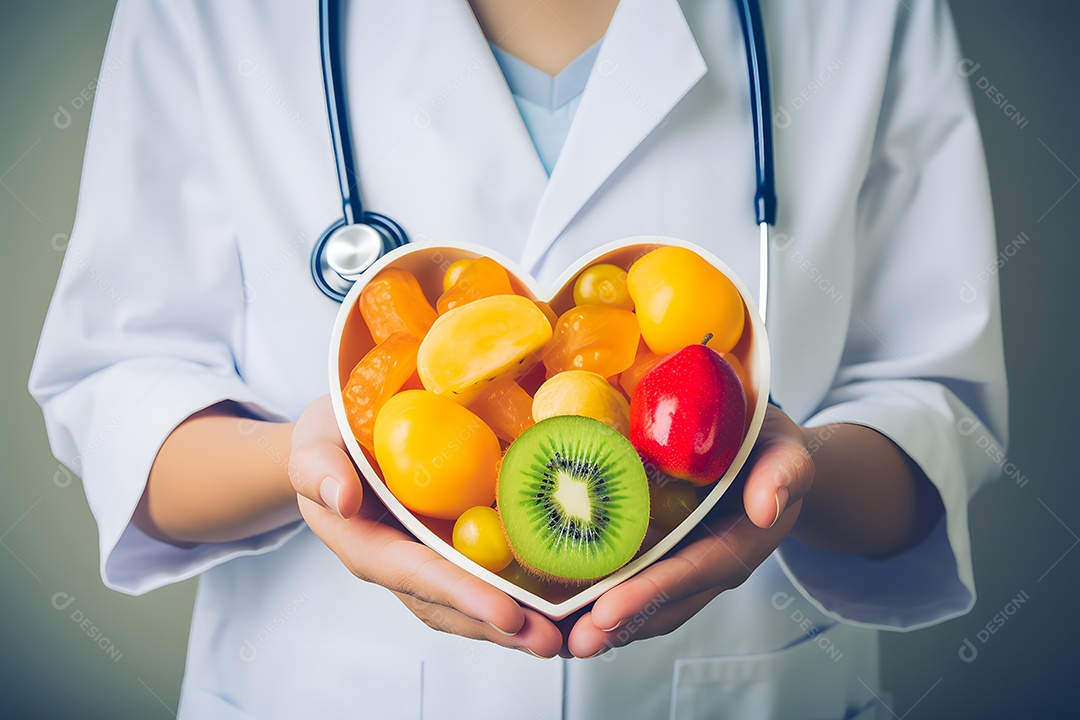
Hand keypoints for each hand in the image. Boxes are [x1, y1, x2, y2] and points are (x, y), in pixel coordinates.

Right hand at [288, 395, 563, 657]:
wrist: (344, 437)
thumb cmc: (330, 438)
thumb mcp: (314, 442)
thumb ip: (317, 468)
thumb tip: (340, 498)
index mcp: (369, 546)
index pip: (416, 575)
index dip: (461, 594)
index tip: (505, 612)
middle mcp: (405, 565)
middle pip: (455, 605)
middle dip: (502, 625)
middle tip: (552, 639)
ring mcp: (434, 560)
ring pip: (476, 602)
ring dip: (520, 623)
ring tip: (569, 635)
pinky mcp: (459, 548)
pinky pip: (492, 576)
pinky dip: (527, 592)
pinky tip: (568, 601)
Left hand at [565, 404, 814, 657]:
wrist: (765, 453)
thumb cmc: (769, 445)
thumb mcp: (785, 449)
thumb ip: (785, 473)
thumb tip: (766, 507)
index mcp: (742, 542)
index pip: (695, 570)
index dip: (653, 591)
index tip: (609, 610)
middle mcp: (711, 563)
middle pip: (666, 601)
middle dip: (621, 622)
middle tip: (576, 639)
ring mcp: (686, 564)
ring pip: (648, 603)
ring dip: (607, 623)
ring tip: (562, 638)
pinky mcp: (663, 556)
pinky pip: (634, 582)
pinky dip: (601, 599)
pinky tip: (564, 608)